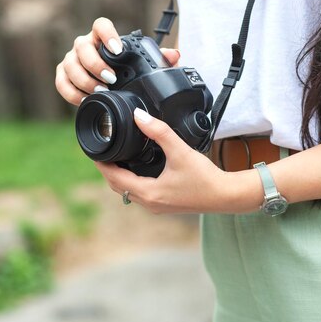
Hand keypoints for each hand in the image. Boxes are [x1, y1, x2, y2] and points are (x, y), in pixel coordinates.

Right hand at [55, 17, 180, 105]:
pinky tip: (85, 99)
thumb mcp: (143, 65)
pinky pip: (61, 83)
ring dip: (85, 80)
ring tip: (100, 92)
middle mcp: (84, 44)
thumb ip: (158, 59)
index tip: (117, 51)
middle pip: (82, 47)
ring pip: (70, 65)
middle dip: (95, 64)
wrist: (108, 85)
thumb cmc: (125, 71)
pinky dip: (72, 93)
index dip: (107, 35)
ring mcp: (71, 59)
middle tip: (111, 79)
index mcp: (102, 37)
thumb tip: (175, 55)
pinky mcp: (63, 75)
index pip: (100, 25)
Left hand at [95, 108, 259, 214]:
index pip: (114, 179)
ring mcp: (157, 206)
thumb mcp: (180, 151)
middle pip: (118, 186)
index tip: (94, 151)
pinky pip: (141, 193)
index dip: (102, 165)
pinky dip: (133, 181)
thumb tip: (138, 115)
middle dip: (109, 170)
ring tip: (117, 158)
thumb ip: (158, 131)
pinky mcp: (165, 204)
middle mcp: (149, 203)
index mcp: (148, 193)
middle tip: (104, 152)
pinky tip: (138, 168)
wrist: (226, 196)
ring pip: (129, 191)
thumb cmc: (205, 178)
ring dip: (121, 177)